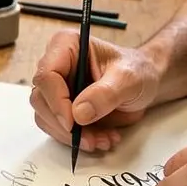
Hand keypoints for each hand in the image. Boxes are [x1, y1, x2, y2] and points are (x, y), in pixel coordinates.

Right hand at [30, 32, 160, 151]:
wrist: (145, 84)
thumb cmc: (138, 71)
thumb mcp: (128, 79)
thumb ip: (105, 93)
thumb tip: (79, 113)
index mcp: (66, 46)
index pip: (47, 75)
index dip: (56, 101)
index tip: (73, 123)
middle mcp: (56, 65)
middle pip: (41, 99)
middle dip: (65, 125)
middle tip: (91, 139)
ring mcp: (57, 88)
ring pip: (46, 118)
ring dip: (72, 136)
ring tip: (103, 139)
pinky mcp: (61, 107)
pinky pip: (57, 128)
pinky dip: (77, 139)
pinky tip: (101, 138)